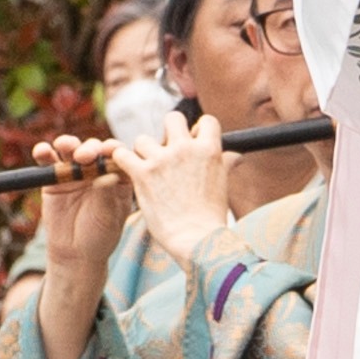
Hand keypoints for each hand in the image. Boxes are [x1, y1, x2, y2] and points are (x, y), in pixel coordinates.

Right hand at [23, 132, 127, 297]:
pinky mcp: (54, 178)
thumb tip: (109, 175)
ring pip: (71, 150)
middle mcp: (97, 170)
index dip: (114, 150)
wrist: (75, 254)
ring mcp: (75, 172)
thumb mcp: (107, 217)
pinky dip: (44, 153)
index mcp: (118, 177)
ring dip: (67, 143)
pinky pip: (48, 162)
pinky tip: (42, 152)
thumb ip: (107, 195)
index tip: (110, 150)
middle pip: (94, 149)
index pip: (118, 157)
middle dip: (89, 148)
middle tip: (85, 156)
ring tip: (64, 146)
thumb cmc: (99, 236)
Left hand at [118, 103, 237, 261]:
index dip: (196, 130)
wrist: (197, 239)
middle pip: (172, 118)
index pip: (205, 121)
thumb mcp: (222, 184)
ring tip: (147, 171)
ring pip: (143, 139)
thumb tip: (237, 156)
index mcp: (209, 150)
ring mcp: (162, 160)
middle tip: (165, 153)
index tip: (191, 144)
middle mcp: (186, 149)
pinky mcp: (143, 173)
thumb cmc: (211, 216)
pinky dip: (122, 160)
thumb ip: (225, 163)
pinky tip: (128, 171)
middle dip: (167, 133)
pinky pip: (122, 154)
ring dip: (142, 153)